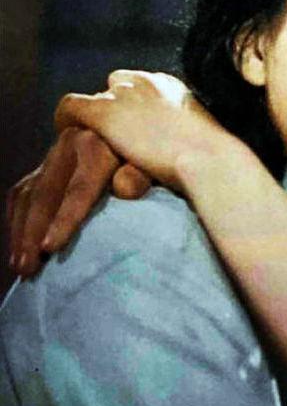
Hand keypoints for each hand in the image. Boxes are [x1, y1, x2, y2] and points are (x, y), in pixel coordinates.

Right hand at [6, 128, 151, 276]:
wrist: (135, 137)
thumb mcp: (151, 165)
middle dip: (33, 233)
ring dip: (21, 233)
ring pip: (28, 196)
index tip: (50, 248)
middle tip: (28, 268)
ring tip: (20, 266)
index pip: (78, 189)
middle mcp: (69, 147)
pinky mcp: (43, 167)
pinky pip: (22, 195)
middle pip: (46, 195)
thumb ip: (139, 177)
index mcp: (96, 147)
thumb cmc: (150, 162)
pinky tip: (16, 246)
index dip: (64, 219)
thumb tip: (125, 190)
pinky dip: (16, 221)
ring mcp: (53, 156)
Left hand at [55, 70, 231, 191]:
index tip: (132, 128)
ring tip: (91, 143)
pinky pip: (71, 108)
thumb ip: (180, 128)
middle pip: (116, 86)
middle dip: (113, 109)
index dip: (133, 107)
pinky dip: (66, 121)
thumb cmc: (213, 160)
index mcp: (172, 85)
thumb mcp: (200, 134)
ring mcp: (124, 95)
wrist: (210, 162)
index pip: (141, 86)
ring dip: (95, 120)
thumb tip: (168, 142)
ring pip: (95, 99)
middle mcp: (147, 81)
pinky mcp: (105, 112)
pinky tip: (67, 137)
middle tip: (112, 138)